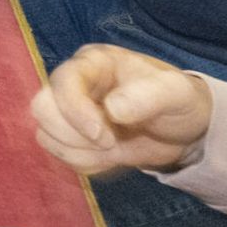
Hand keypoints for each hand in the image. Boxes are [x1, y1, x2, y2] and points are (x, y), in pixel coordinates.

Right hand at [30, 45, 213, 176]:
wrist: (185, 129)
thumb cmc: (178, 101)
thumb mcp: (175, 92)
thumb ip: (147, 96)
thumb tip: (113, 109)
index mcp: (93, 63)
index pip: (61, 82)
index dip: (75, 112)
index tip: (106, 137)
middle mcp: (73, 84)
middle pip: (42, 109)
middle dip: (73, 135)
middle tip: (110, 143)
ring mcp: (70, 111)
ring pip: (46, 135)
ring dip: (80, 152)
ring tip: (113, 148)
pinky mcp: (73, 137)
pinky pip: (61, 156)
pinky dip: (86, 163)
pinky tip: (110, 155)